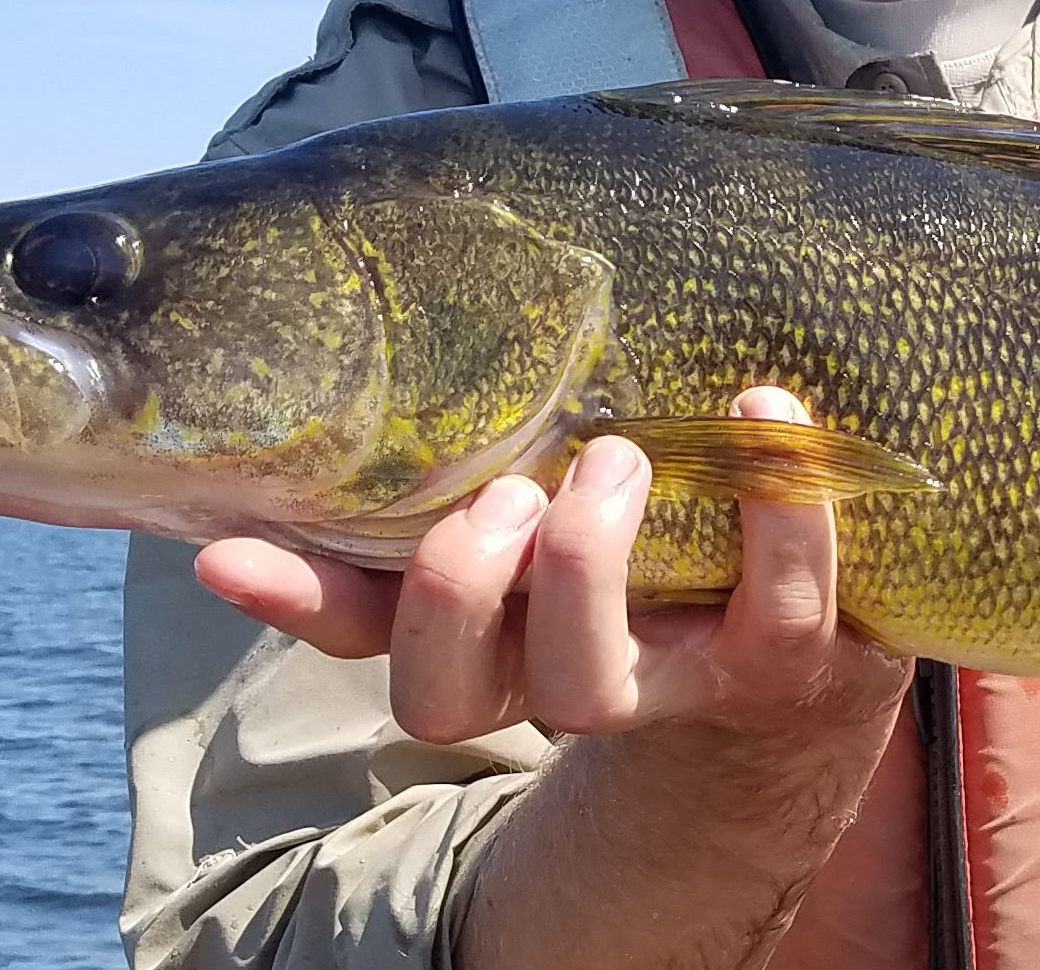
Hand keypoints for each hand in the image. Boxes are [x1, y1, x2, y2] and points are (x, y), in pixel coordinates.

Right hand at [194, 385, 910, 745]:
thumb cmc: (653, 517)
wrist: (810, 622)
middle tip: (511, 486)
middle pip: (441, 692)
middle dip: (456, 586)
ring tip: (619, 456)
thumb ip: (488, 430)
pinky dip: (779, 517)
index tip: (229, 550)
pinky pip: (779, 612)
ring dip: (585, 565)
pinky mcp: (774, 662)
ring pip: (579, 686)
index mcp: (481, 621)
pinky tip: (770, 412)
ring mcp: (659, 679)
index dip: (294, 601)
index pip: (357, 628)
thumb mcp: (562, 468)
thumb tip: (373, 347)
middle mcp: (545, 673)